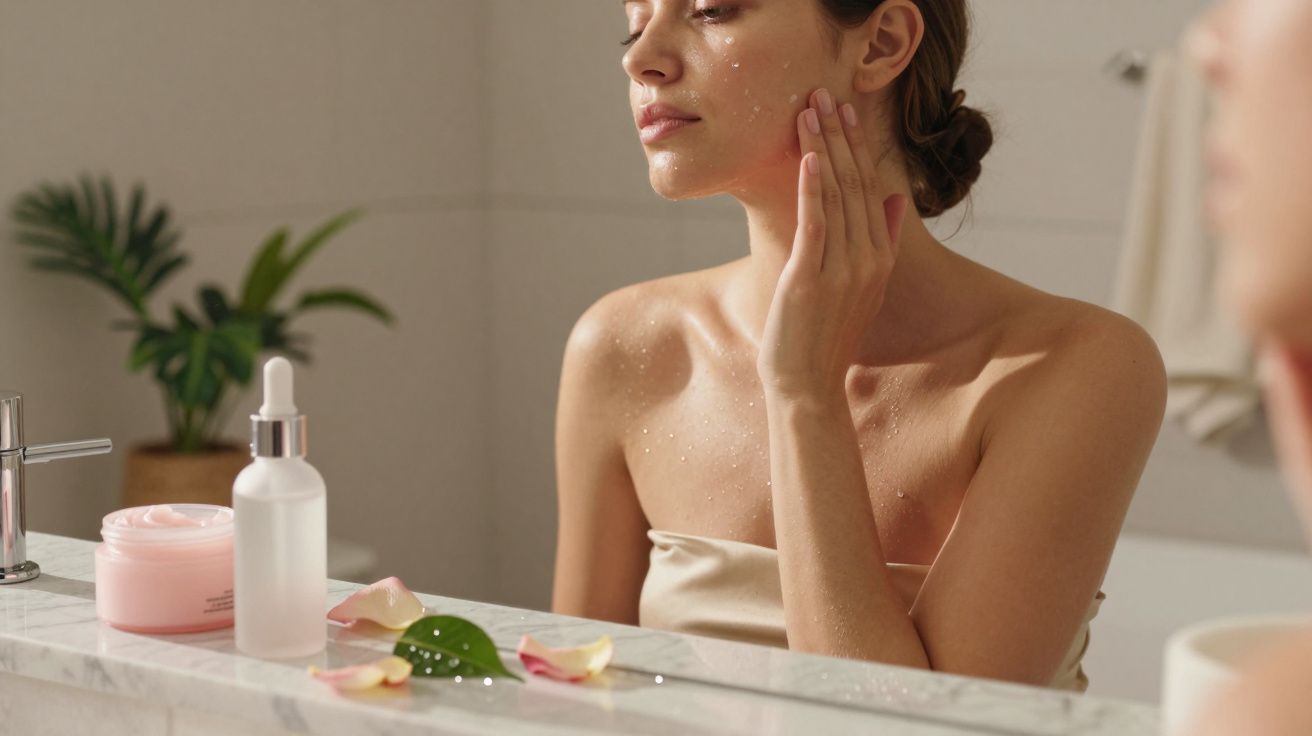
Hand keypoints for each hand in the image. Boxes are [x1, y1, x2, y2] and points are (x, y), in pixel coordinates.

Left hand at [757, 88, 909, 400]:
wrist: (808, 388)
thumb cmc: (825, 339)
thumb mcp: (862, 289)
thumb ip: (882, 243)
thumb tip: (897, 202)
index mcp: (879, 259)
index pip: (872, 191)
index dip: (858, 149)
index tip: (847, 114)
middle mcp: (867, 260)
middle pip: (856, 185)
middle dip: (840, 137)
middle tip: (825, 95)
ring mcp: (842, 270)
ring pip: (836, 197)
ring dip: (824, 150)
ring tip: (810, 111)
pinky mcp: (812, 280)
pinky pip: (816, 226)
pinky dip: (813, 190)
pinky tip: (810, 158)